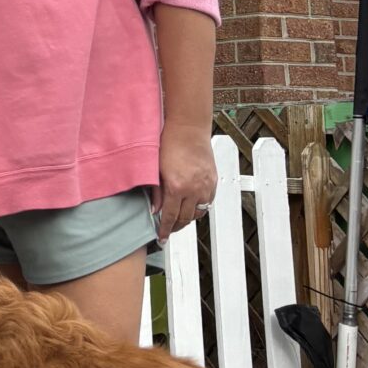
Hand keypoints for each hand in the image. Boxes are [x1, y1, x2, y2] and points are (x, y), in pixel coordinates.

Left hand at [153, 125, 216, 239]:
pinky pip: (208, 202)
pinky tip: (191, 207)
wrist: (188, 128)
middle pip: (185, 218)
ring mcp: (205, 186)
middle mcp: (193, 189)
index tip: (161, 238)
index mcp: (176, 187)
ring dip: (188, 218)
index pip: (169, 217)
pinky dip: (199, 208)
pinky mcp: (213, 181)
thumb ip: (156, 192)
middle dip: (175, 227)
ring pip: (198, 213)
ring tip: (178, 219)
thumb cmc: (168, 144)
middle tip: (168, 230)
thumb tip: (154, 211)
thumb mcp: (156, 169)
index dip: (164, 230)